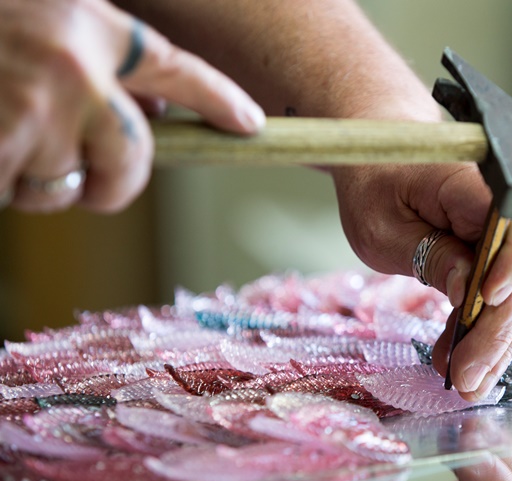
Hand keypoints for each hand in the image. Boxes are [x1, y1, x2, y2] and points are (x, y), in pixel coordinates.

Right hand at [0, 0, 263, 212]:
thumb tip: (151, 103)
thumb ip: (98, 53)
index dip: (218, 100)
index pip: (178, 69)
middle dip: (112, 184)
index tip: (249, 125)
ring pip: (61, 189)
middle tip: (86, 181)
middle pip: (131, 163)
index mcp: (91, 25)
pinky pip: (10, 192)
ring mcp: (33, 111)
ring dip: (31, 179)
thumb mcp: (45, 14)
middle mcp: (76, 70)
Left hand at [332, 161, 511, 399]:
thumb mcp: (383, 224)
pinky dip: (485, 333)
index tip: (486, 302)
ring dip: (495, 344)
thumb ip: (429, 254)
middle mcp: (506, 212)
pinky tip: (463, 363)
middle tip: (467, 380)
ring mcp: (506, 238)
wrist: (384, 155)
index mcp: (477, 186)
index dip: (511, 267)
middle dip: (496, 332)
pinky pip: (503, 299)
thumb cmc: (376, 182)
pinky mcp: (497, 259)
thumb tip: (468, 291)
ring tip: (466, 383)